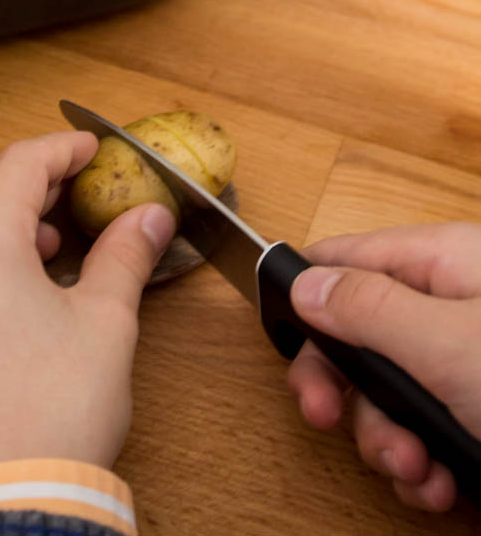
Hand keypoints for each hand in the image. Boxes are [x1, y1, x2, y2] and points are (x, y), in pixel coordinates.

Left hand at [0, 132, 175, 497]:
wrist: (2, 508)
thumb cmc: (54, 414)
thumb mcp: (106, 323)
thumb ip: (125, 255)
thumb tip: (149, 218)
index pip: (21, 166)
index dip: (62, 150)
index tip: (87, 150)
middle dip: (19, 192)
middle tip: (62, 211)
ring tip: (27, 260)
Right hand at [287, 222, 480, 511]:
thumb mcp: (448, 344)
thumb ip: (368, 307)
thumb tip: (307, 282)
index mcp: (448, 265)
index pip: (351, 257)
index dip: (310, 295)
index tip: (286, 342)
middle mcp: (455, 310)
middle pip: (362, 336)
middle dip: (348, 390)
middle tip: (325, 420)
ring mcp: (468, 367)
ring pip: (392, 397)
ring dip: (389, 443)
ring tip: (416, 472)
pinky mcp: (480, 416)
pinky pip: (428, 435)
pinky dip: (425, 469)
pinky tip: (442, 490)